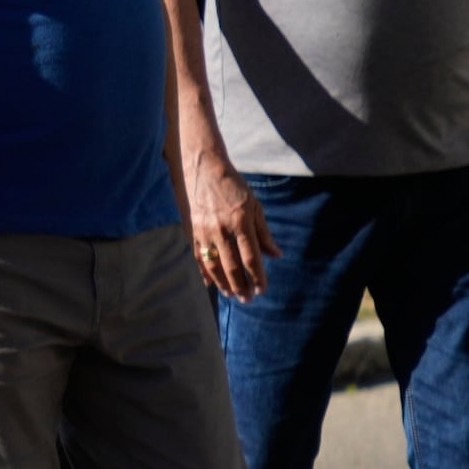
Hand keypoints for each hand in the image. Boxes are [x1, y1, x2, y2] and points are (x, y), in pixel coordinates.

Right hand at [182, 148, 273, 300]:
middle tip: (247, 299)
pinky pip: (198, 257)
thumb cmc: (234, 187)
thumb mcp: (255, 206)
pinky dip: (205, 272)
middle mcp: (222, 230)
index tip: (262, 290)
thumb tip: (276, 255)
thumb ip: (264, 233)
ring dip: (223, 283)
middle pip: (232, 266)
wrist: (203, 169)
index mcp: (241, 223)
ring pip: (214, 265)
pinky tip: (211, 284)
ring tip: (231, 295)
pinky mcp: (192, 231)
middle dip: (241, 286)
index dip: (257, 277)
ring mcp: (204, 232)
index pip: (251, 258)